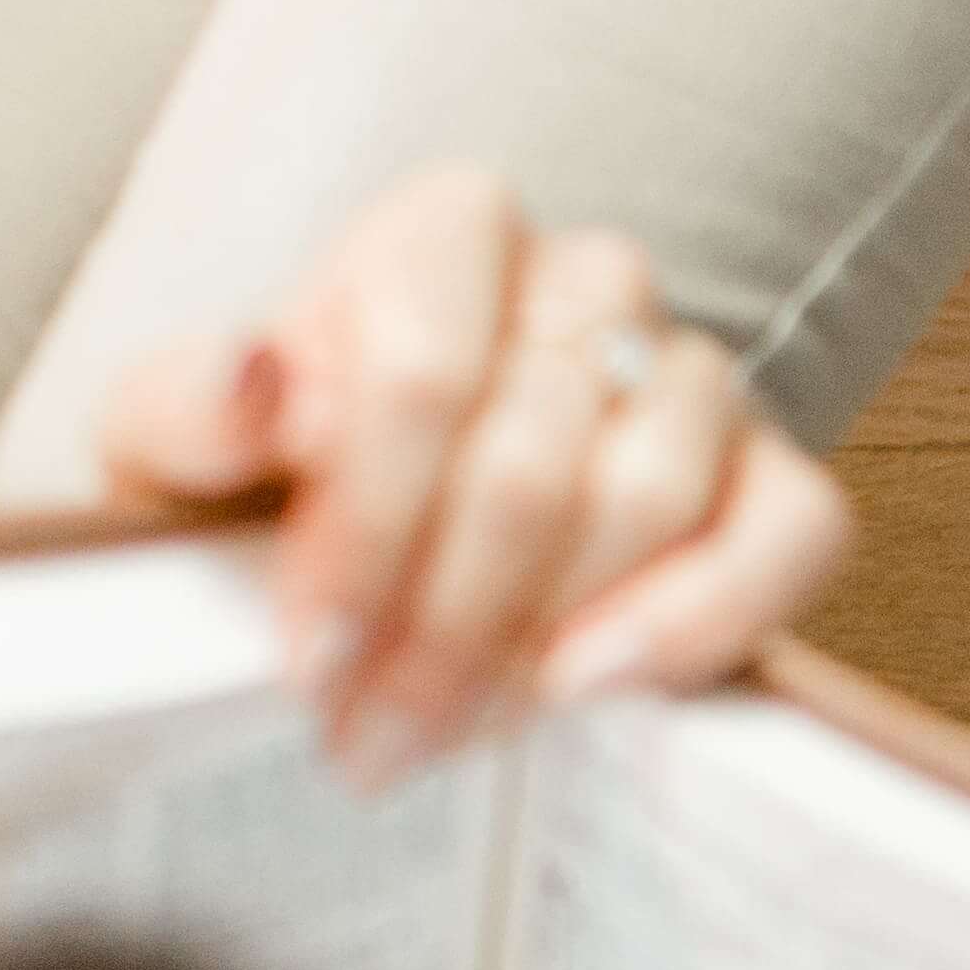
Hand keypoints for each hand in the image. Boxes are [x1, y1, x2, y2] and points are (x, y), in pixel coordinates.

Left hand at [96, 166, 856, 783]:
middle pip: (532, 457)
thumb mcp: (176, 446)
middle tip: (373, 735)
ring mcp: (696, 377)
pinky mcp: (775, 476)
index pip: (424, 368)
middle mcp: (589, 282)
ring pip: (651, 497)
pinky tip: (598, 687)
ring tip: (457, 727)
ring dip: (543, 641)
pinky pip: (793, 533)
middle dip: (443, 624)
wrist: (385, 549)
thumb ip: (187, 408)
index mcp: (447, 234)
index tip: (312, 656)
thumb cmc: (278, 489)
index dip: (365, 529)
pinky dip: (702, 619)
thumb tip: (252, 383)